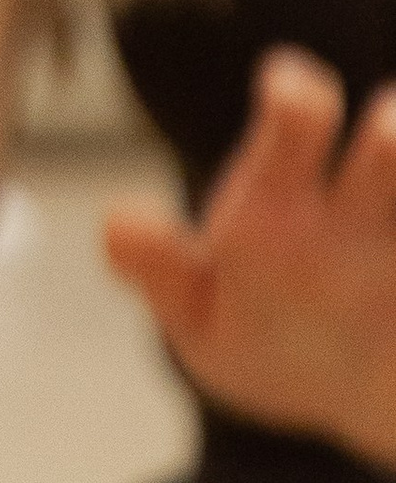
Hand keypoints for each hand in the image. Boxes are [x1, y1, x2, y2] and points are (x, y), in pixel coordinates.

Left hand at [105, 47, 395, 471]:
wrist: (351, 393)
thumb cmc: (261, 335)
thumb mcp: (201, 317)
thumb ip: (161, 271)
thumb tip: (115, 222)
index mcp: (285, 199)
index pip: (294, 120)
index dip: (295, 95)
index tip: (290, 89)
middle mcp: (361, 209)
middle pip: (390, 145)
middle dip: (395, 131)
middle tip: (388, 132)